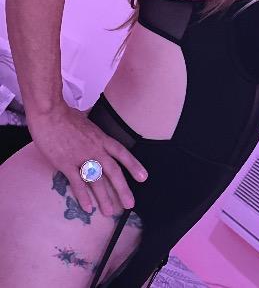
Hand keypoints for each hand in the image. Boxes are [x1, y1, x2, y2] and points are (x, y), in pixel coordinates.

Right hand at [26, 100, 147, 215]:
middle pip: (113, 171)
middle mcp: (94, 148)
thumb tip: (93, 130)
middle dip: (122, 189)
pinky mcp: (65, 163)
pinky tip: (88, 208)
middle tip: (129, 204)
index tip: (143, 177)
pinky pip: (76, 182)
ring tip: (110, 212)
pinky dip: (83, 196)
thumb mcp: (86, 121)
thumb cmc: (64, 115)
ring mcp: (80, 156)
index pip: (121, 153)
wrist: (49, 112)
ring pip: (96, 180)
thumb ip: (92, 131)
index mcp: (100, 138)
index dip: (133, 165)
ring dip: (104, 198)